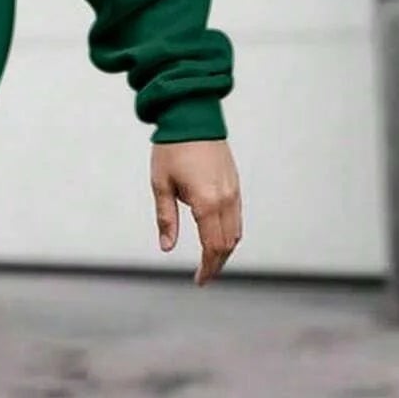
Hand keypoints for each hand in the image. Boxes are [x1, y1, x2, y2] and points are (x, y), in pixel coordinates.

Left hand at [151, 139, 242, 284]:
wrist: (192, 116)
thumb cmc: (172, 149)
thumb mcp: (161, 185)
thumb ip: (166, 219)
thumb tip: (167, 247)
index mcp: (206, 202)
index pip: (213, 247)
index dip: (208, 268)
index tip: (199, 281)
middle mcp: (225, 199)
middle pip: (227, 243)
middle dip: (217, 264)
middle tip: (204, 277)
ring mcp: (233, 191)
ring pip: (236, 232)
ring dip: (224, 250)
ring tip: (210, 262)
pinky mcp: (234, 183)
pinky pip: (237, 216)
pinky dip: (229, 233)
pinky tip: (217, 238)